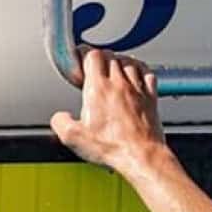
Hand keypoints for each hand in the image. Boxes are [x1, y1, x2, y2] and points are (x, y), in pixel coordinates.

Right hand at [51, 48, 166, 174]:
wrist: (142, 156)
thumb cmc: (113, 147)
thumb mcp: (74, 137)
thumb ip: (60, 122)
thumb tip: (59, 118)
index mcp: (98, 88)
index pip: (92, 55)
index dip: (84, 54)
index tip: (80, 62)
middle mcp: (119, 84)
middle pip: (110, 56)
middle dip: (100, 58)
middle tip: (95, 67)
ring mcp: (137, 90)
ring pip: (130, 62)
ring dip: (120, 62)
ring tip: (114, 69)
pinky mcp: (152, 98)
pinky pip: (148, 73)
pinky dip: (141, 70)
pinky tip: (137, 75)